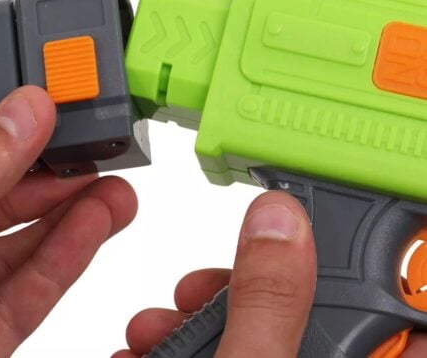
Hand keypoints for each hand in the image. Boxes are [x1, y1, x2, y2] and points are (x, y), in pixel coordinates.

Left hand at [0, 86, 136, 357]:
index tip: (51, 117)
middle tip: (95, 157)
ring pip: (14, 255)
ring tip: (112, 192)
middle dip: (51, 182)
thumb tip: (22, 114)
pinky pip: (23, 302)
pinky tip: (93, 229)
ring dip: (70, 221)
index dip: (4, 140)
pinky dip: (63, 263)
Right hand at [113, 192, 426, 357]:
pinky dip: (201, 342)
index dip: (378, 252)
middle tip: (200, 282)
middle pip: (314, 310)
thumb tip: (279, 220)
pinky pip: (242, 349)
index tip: (329, 211)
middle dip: (244, 287)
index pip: (398, 305)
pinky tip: (159, 348)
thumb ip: (269, 300)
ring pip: (267, 331)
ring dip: (209, 317)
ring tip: (158, 323)